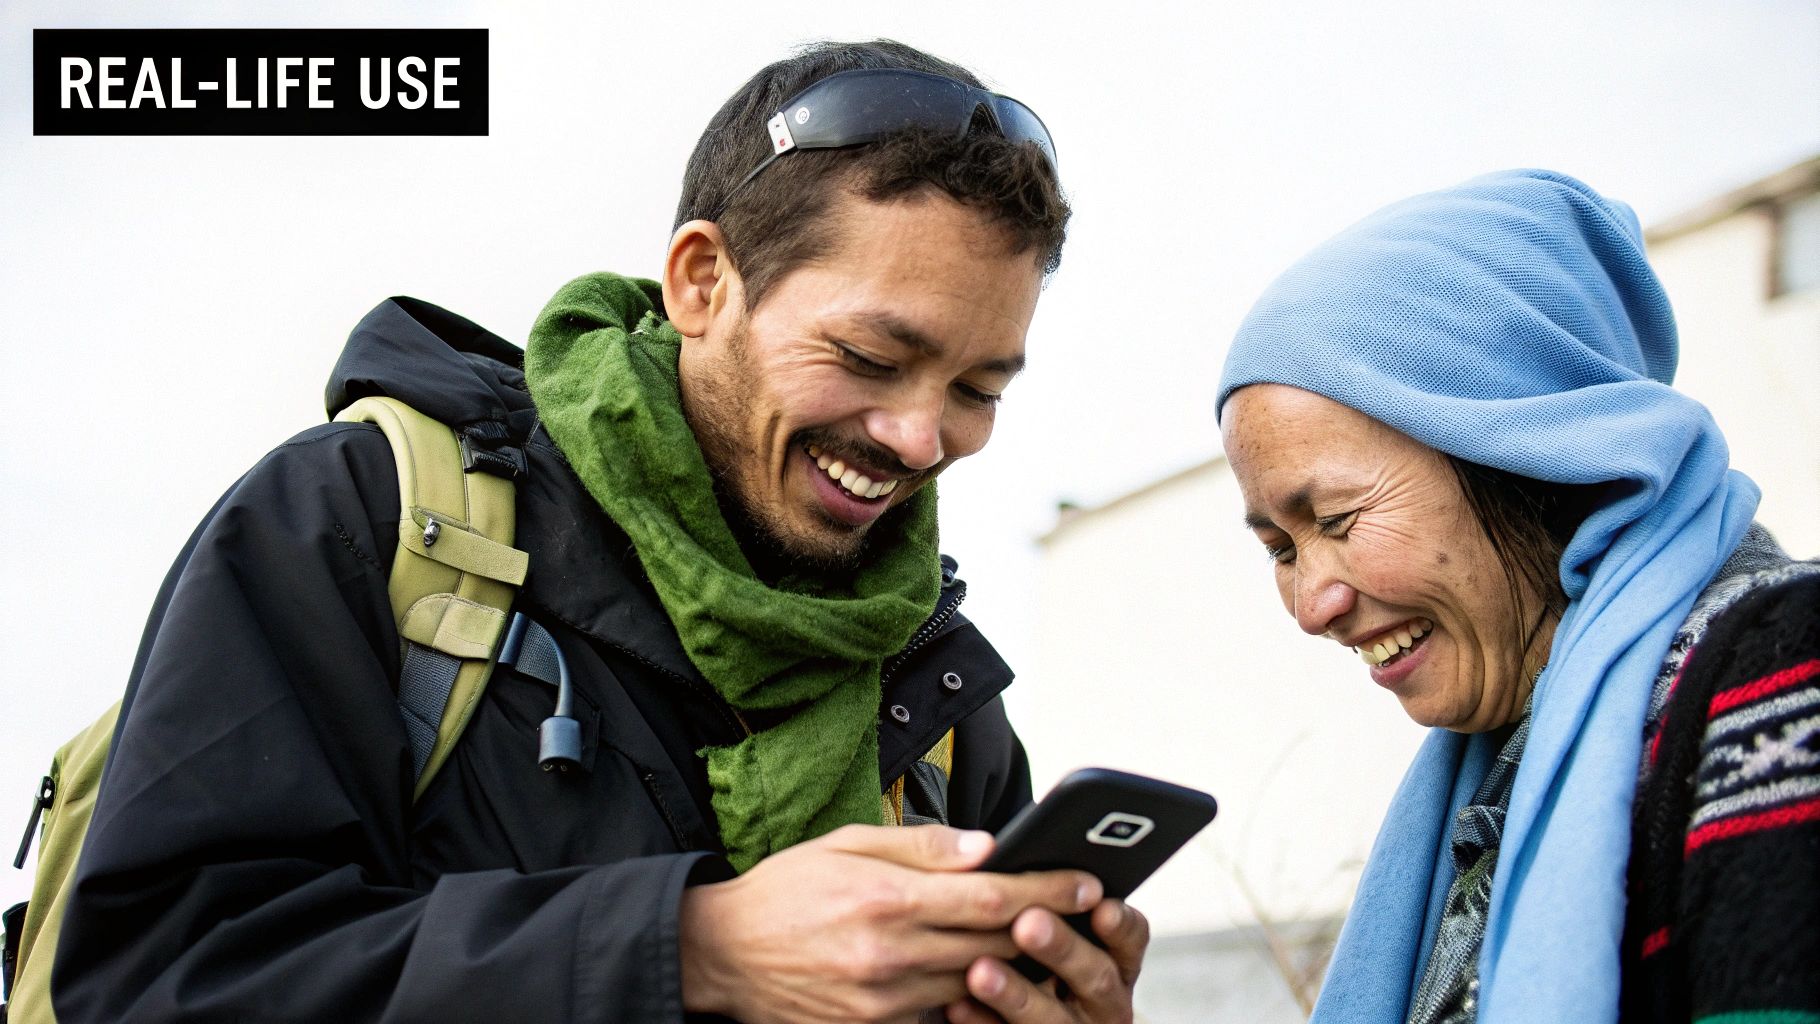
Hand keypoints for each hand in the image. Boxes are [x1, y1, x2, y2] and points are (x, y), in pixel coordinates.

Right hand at [679, 824, 1102, 1023]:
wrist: (721, 954)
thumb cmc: (788, 889)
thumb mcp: (848, 843)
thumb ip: (922, 845)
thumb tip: (988, 845)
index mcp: (888, 898)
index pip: (992, 896)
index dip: (1048, 888)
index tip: (1087, 880)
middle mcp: (891, 954)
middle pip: (997, 945)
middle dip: (1048, 928)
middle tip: (1088, 913)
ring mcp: (884, 1001)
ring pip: (978, 986)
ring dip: (1018, 966)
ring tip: (1050, 943)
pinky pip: (941, 1015)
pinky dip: (972, 997)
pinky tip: (991, 978)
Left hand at [943, 898, 1148, 1023]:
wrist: (1015, 1011)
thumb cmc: (1032, 953)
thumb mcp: (1048, 923)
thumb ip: (1039, 894)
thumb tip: (995, 850)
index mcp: (1112, 957)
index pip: (1130, 937)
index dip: (1120, 925)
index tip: (1102, 908)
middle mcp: (1102, 997)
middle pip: (1094, 974)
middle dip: (1062, 948)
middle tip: (1028, 924)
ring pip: (1052, 1017)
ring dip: (1017, 993)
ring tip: (981, 970)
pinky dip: (984, 1021)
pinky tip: (958, 1004)